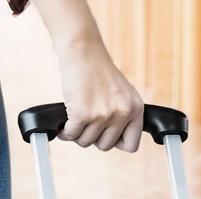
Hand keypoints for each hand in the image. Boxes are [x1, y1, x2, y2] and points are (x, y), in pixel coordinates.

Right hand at [55, 37, 143, 151]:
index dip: (115, 142)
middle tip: (86, 122)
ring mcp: (102, 114)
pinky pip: (71, 136)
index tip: (105, 133)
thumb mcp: (121, 93)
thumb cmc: (97, 70)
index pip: (131, 145)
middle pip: (105, 146)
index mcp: (135, 108)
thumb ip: (123, 116)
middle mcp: (122, 112)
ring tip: (76, 118)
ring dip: (77, 133)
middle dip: (93, 137)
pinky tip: (65, 122)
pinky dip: (65, 131)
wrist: (82, 49)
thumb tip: (113, 142)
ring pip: (86, 142)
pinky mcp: (83, 114)